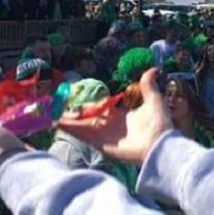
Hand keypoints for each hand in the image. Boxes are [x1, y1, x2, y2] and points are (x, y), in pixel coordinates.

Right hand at [58, 68, 172, 165]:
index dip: (90, 103)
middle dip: (74, 113)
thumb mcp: (154, 100)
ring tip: (52, 114)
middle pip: (88, 119)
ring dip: (68, 121)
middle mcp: (112, 128)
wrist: (161, 145)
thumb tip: (153, 68)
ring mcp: (106, 137)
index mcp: (122, 117)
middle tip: (59, 106)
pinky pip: (84, 137)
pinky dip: (72, 130)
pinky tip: (58, 123)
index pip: (102, 109)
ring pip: (83, 127)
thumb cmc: (159, 125)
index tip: (77, 97)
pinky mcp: (102, 146)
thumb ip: (148, 85)